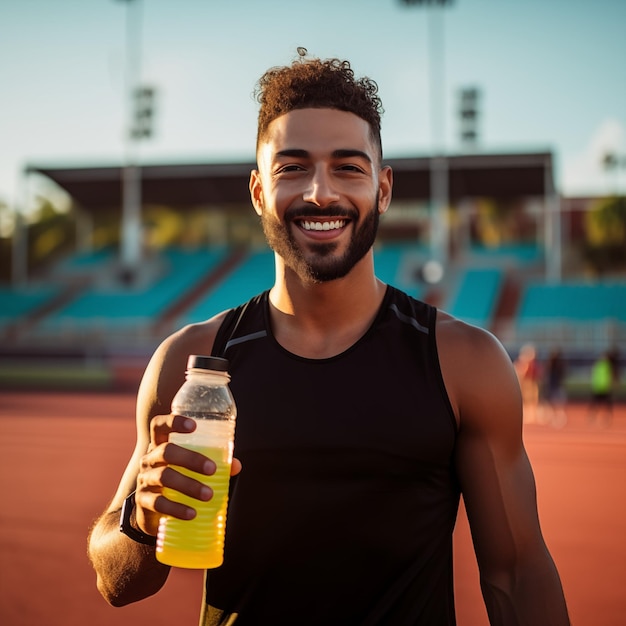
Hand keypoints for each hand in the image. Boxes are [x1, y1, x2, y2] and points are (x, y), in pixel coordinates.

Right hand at [134, 413, 241, 535]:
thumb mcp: (190, 469)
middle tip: (212, 469)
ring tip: (209, 495)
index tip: (194, 425)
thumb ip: (212, 464)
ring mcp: (144, 480)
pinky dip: (177, 508)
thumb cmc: (176, 481)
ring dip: (188, 485)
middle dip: (191, 458)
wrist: (152, 512)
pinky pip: (158, 503)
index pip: (159, 426)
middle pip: (166, 451)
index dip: (173, 422)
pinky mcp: (143, 502)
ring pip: (163, 477)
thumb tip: (236, 465)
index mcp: (160, 445)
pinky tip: (192, 513)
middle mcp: (149, 459)